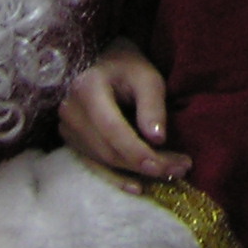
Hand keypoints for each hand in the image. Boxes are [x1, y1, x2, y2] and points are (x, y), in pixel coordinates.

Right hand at [57, 38, 189, 191]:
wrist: (101, 61)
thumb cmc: (127, 65)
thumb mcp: (147, 76)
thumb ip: (152, 105)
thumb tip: (157, 140)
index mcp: (88, 89)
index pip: (113, 130)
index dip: (139, 152)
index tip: (168, 165)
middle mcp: (71, 110)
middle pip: (109, 150)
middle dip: (145, 165)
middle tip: (180, 168)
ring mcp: (66, 127)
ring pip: (103, 160)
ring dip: (137, 172)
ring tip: (171, 172)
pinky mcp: (70, 140)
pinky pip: (94, 164)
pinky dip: (116, 177)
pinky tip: (137, 186)